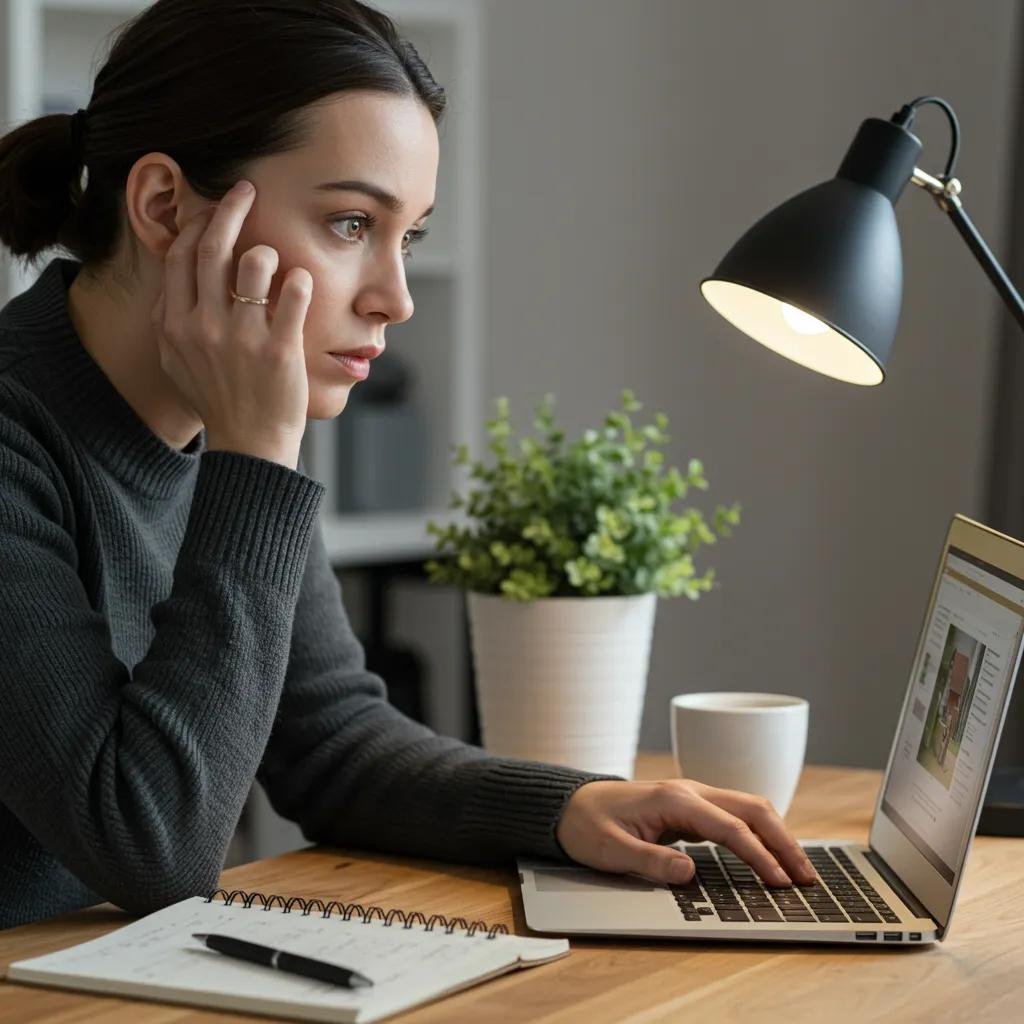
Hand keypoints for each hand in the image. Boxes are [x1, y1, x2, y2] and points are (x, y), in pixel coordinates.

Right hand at [152, 179, 312, 459]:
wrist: (249, 444)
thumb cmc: (218, 400)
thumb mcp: (178, 361)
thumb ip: (171, 319)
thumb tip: (173, 277)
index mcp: (176, 325)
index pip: (182, 256)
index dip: (199, 223)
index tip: (216, 209)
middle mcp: (204, 327)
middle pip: (214, 248)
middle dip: (230, 208)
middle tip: (246, 189)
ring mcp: (243, 338)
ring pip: (254, 263)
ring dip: (268, 249)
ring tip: (277, 258)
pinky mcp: (280, 350)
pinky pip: (294, 294)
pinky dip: (300, 279)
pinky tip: (301, 281)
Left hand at [555, 778, 818, 886]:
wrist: (569, 805)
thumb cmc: (588, 826)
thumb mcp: (611, 851)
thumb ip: (650, 861)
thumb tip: (689, 872)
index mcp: (674, 799)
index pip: (730, 826)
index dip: (759, 855)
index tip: (780, 881)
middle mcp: (689, 791)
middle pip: (751, 808)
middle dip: (783, 841)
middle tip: (807, 876)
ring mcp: (692, 797)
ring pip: (747, 808)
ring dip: (776, 835)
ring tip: (798, 869)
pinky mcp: (690, 808)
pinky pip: (734, 816)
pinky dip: (759, 833)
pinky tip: (770, 854)